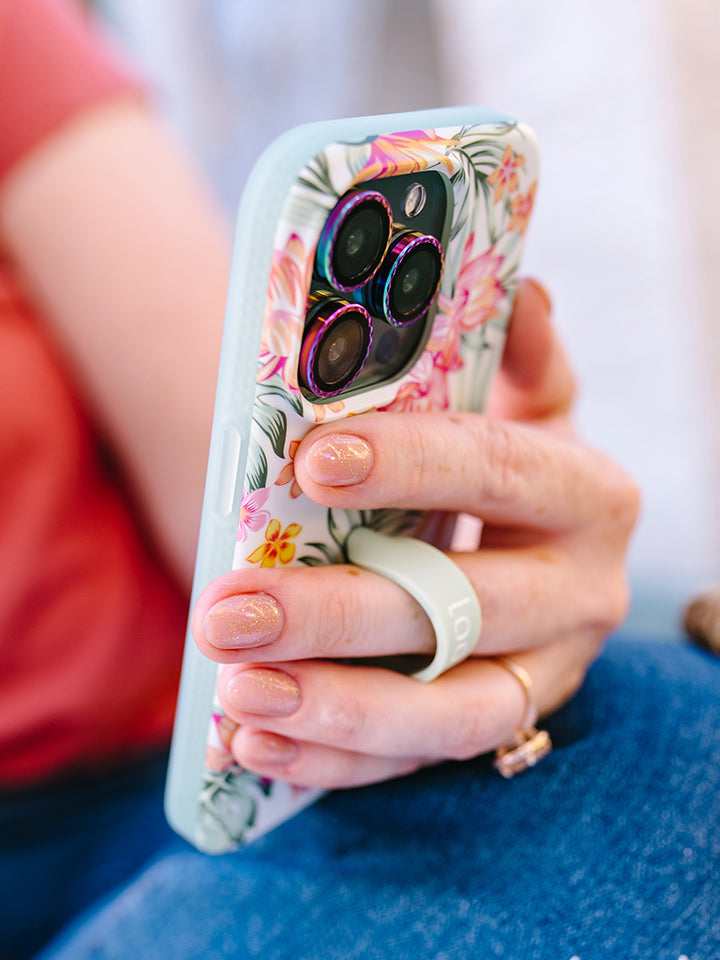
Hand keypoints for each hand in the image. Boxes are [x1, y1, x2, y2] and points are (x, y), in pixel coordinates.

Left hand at [192, 279, 639, 788]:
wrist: (531, 550)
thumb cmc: (503, 469)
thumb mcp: (523, 404)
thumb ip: (520, 354)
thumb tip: (523, 287)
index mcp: (586, 494)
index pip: (500, 470)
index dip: (412, 465)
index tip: (310, 462)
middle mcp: (583, 593)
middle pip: (465, 610)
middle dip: (340, 613)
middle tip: (227, 610)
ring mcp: (547, 675)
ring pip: (454, 714)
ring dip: (337, 707)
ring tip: (237, 694)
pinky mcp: (502, 728)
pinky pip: (419, 763)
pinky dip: (337, 758)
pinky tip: (255, 742)